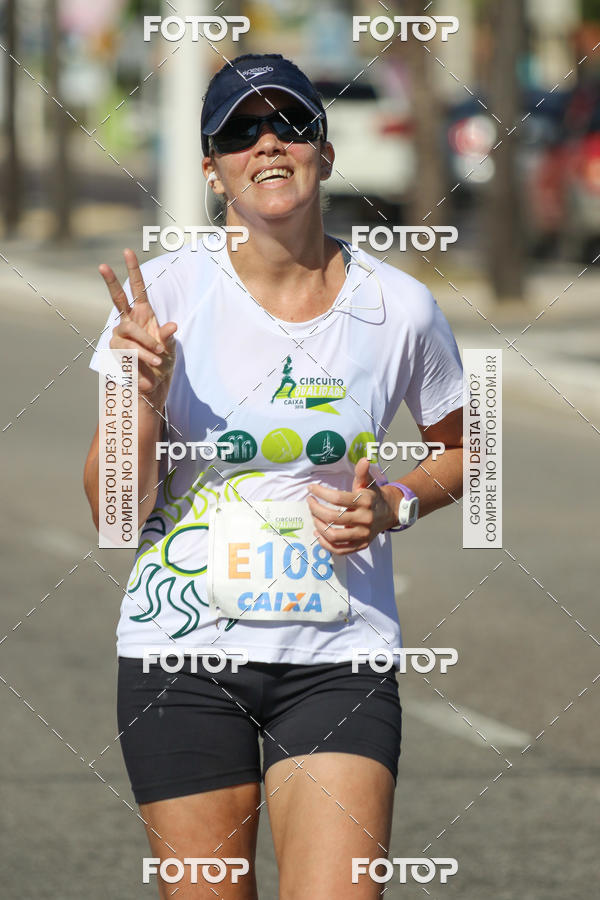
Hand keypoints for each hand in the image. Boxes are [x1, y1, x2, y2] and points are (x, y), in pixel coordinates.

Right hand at [99, 248, 177, 398]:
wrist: (152, 385)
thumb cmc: (161, 362)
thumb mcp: (169, 349)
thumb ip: (168, 336)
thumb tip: (173, 325)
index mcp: (143, 314)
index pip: (138, 289)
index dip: (133, 270)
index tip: (128, 251)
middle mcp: (128, 321)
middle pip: (117, 298)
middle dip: (110, 281)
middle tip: (102, 265)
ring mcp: (120, 335)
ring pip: (129, 333)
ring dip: (146, 346)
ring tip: (159, 358)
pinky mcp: (115, 351)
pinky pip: (128, 351)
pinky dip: (141, 360)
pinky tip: (150, 371)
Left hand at [307, 457, 395, 555]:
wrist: (389, 513)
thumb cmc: (372, 496)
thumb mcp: (368, 483)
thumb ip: (362, 472)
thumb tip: (364, 459)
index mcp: (365, 501)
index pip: (337, 498)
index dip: (321, 493)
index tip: (311, 488)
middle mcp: (365, 519)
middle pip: (333, 517)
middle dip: (315, 509)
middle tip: (310, 502)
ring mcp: (363, 534)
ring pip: (334, 535)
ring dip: (318, 526)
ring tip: (313, 517)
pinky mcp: (361, 545)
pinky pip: (339, 549)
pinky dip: (325, 544)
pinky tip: (318, 533)